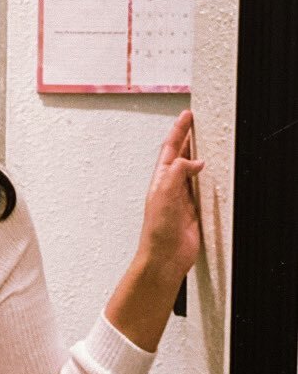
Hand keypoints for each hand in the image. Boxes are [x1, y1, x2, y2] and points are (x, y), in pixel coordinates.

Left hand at [135, 109, 203, 282]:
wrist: (164, 258)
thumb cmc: (157, 233)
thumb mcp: (164, 195)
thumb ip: (177, 173)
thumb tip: (194, 161)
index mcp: (160, 180)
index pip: (170, 149)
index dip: (179, 131)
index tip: (186, 115)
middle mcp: (171, 187)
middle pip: (182, 156)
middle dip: (189, 138)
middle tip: (198, 122)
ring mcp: (183, 199)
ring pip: (193, 171)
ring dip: (200, 156)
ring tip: (208, 140)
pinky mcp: (195, 211)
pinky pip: (204, 188)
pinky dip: (210, 177)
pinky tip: (216, 173)